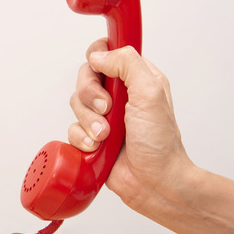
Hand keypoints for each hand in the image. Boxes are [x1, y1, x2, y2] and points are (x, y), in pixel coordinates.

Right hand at [68, 38, 192, 210]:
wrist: (155, 183)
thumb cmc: (161, 144)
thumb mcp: (150, 93)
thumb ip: (127, 64)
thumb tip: (100, 55)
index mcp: (137, 78)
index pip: (107, 51)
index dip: (98, 57)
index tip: (101, 71)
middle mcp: (120, 94)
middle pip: (86, 77)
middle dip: (90, 95)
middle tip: (106, 109)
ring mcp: (104, 116)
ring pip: (76, 103)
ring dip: (89, 121)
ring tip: (106, 135)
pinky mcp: (92, 136)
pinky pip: (72, 128)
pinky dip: (82, 138)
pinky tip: (98, 147)